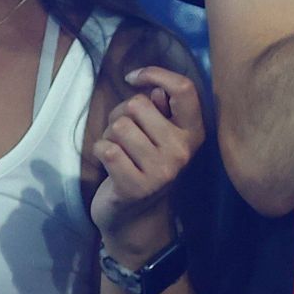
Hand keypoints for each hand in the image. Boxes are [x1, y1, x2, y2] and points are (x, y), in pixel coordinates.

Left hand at [91, 66, 206, 255]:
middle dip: (121, 114)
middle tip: (125, 136)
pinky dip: (100, 152)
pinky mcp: (135, 186)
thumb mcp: (160, 136)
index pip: (184, 89)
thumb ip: (160, 110)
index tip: (134, 77)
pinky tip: (110, 165)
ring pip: (119, 126)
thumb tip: (154, 88)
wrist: (137, 220)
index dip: (156, 74)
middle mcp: (182, 151)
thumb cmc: (144, 166)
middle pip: (138, 105)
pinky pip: (106, 149)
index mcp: (193, 133)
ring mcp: (161, 170)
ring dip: (109, 135)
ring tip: (118, 151)